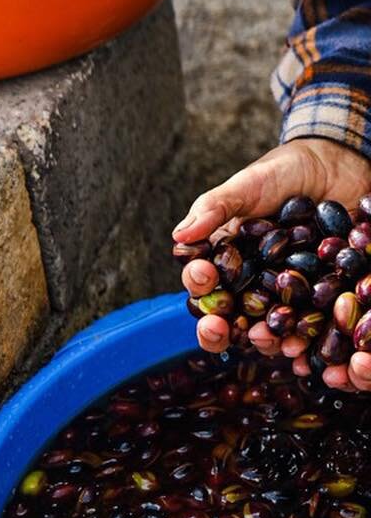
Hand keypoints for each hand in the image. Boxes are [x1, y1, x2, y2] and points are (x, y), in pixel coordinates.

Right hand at [175, 137, 370, 377]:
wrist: (339, 166)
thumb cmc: (283, 173)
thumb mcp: (245, 186)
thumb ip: (213, 209)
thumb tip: (179, 237)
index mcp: (226, 257)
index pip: (203, 281)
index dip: (198, 286)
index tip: (201, 276)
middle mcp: (251, 282)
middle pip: (228, 317)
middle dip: (217, 329)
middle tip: (217, 329)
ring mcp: (286, 294)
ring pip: (267, 329)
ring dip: (261, 340)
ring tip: (263, 338)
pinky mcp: (322, 299)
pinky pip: (312, 327)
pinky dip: (307, 343)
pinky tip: (301, 351)